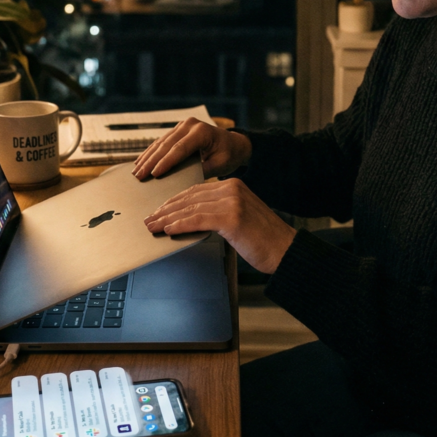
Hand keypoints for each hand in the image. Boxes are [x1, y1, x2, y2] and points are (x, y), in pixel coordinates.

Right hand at [132, 117, 251, 179]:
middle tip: (139, 175)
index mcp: (202, 132)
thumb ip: (201, 170)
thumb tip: (180, 181)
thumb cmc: (229, 155)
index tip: (153, 174)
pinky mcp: (179, 130)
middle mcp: (190, 125)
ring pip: (161, 142)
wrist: (234, 144)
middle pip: (166, 145)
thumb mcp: (219, 165)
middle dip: (151, 161)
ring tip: (136, 171)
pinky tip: (140, 161)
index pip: (179, 149)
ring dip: (147, 157)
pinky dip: (151, 152)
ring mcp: (183, 125)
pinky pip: (162, 141)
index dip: (165, 162)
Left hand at [144, 178, 294, 273]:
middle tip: (150, 219)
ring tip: (153, 226)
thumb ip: (217, 214)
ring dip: (167, 218)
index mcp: (233, 185)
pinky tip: (169, 230)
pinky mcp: (232, 217)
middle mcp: (232, 189)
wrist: (285, 250)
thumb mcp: (238, 219)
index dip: (174, 201)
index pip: (195, 190)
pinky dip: (180, 225)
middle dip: (166, 209)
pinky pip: (198, 219)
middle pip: (189, 197)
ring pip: (190, 208)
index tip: (159, 211)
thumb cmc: (263, 240)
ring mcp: (232, 201)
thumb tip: (189, 220)